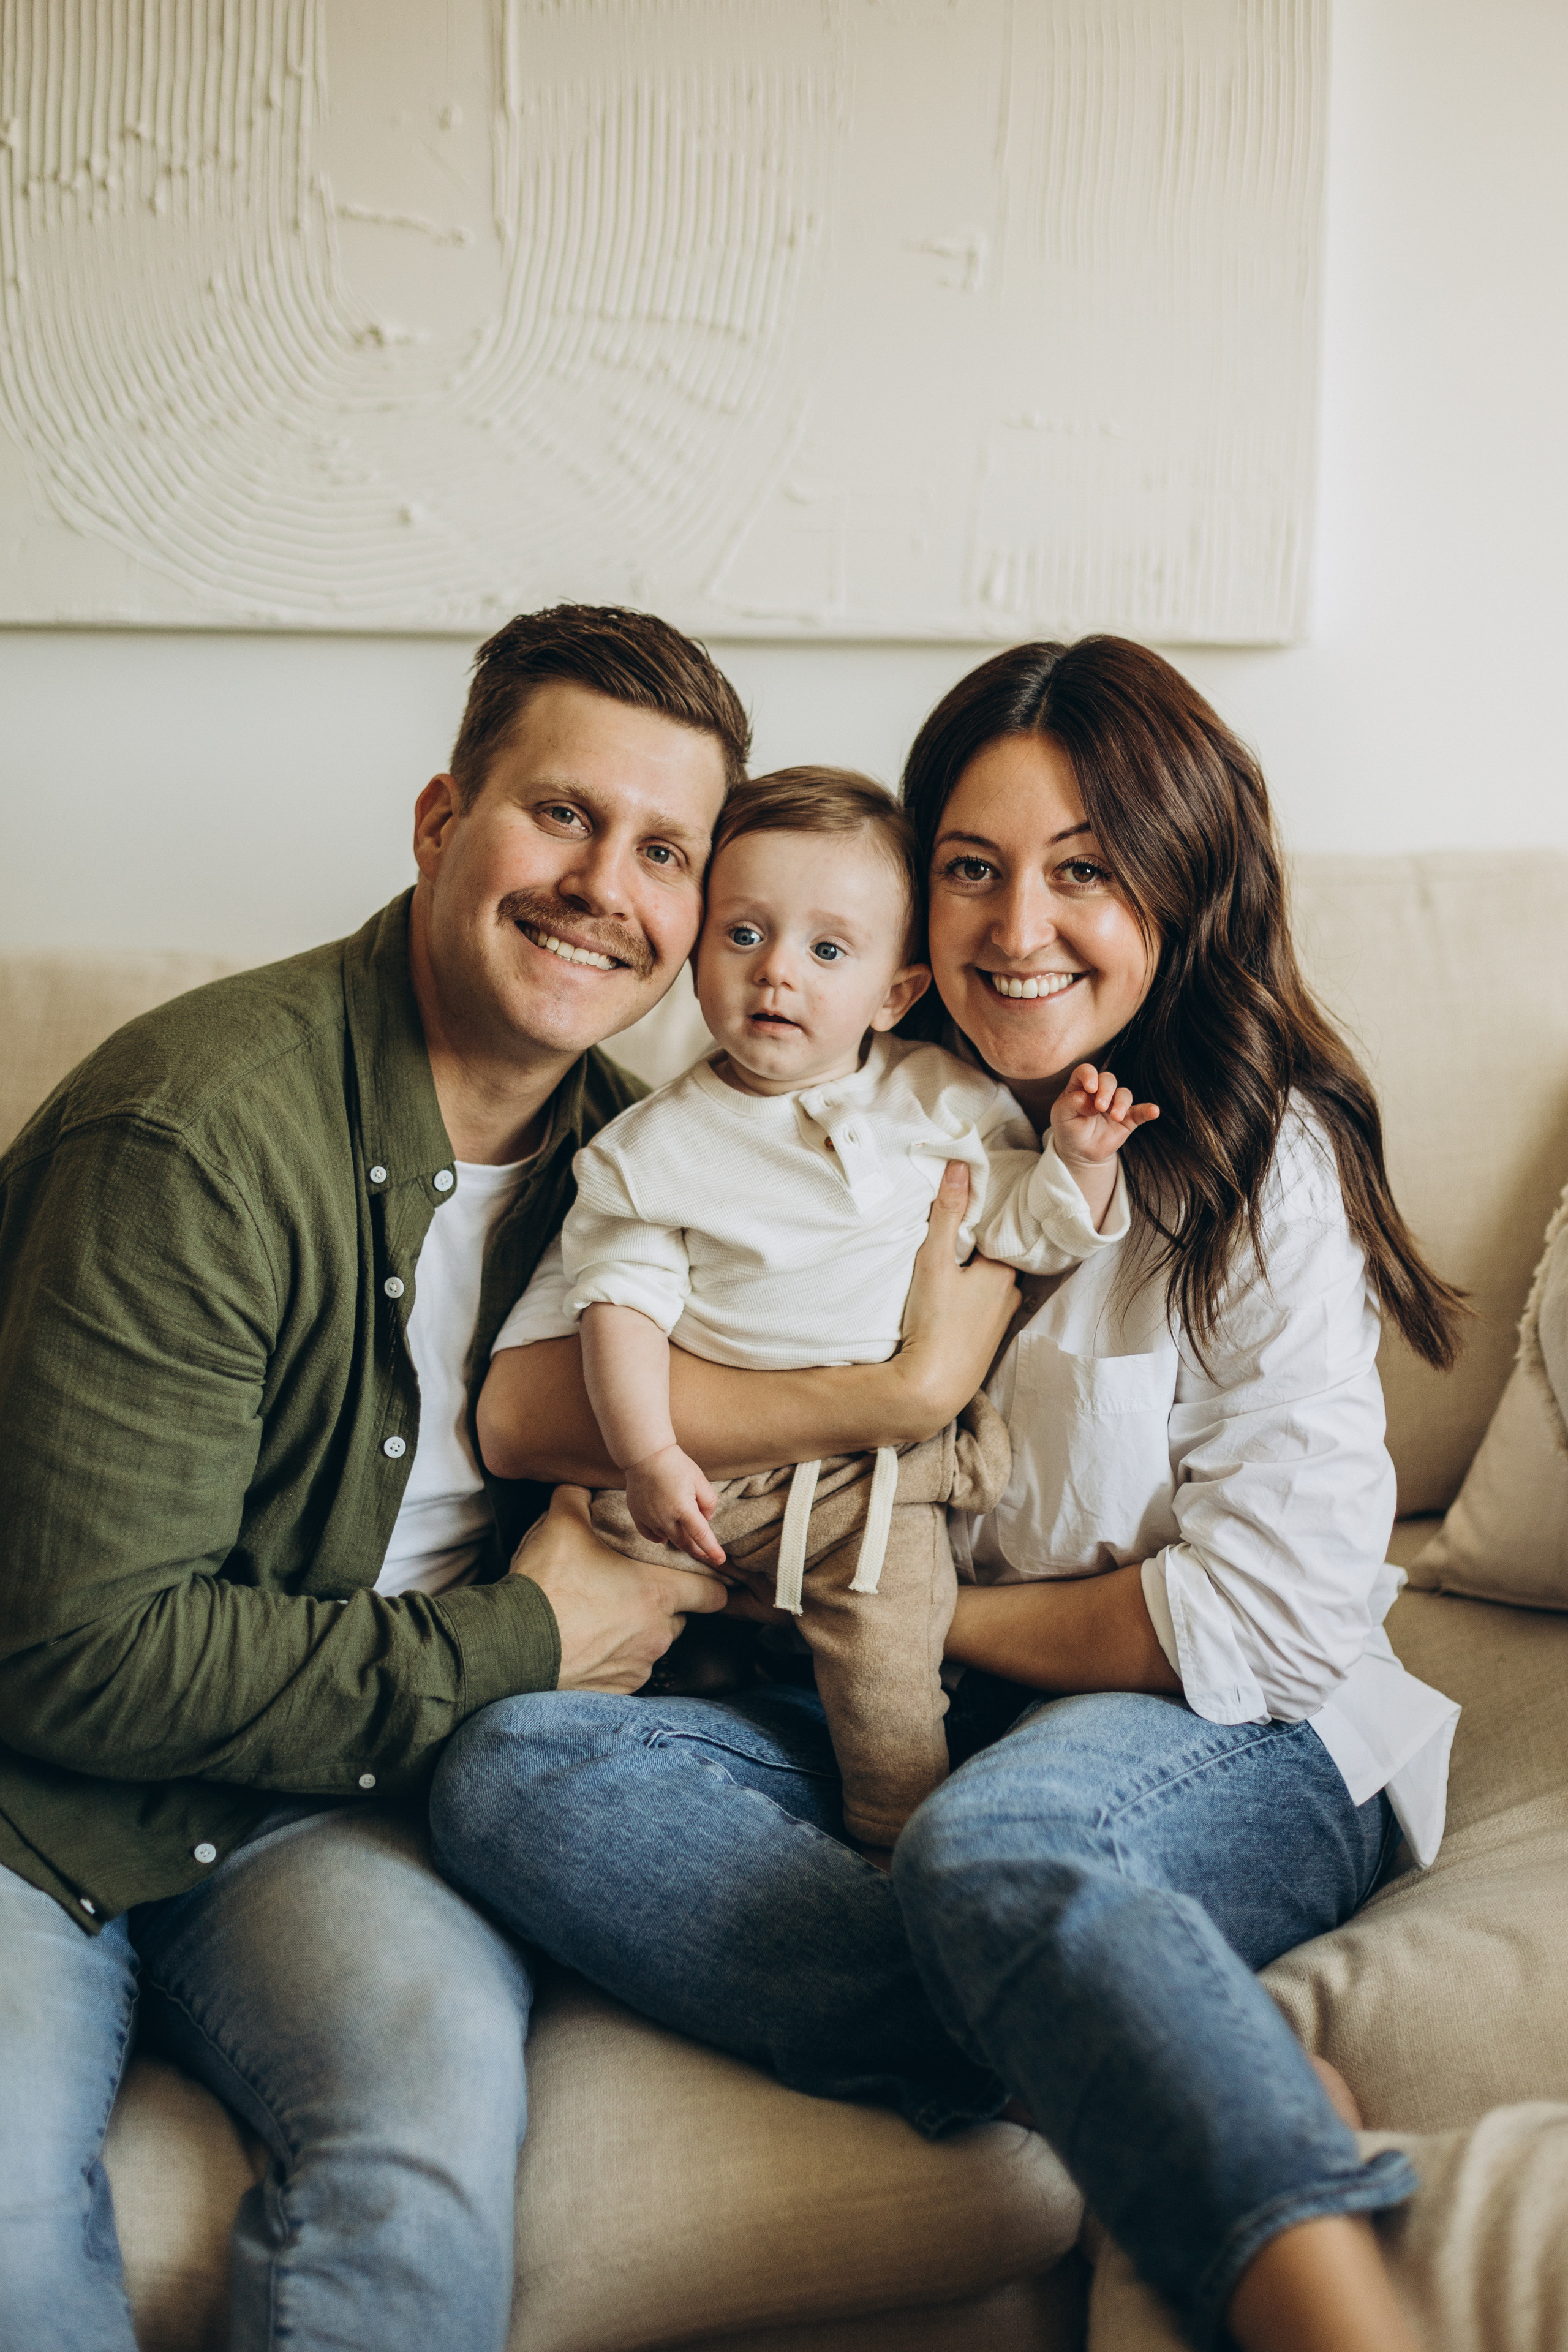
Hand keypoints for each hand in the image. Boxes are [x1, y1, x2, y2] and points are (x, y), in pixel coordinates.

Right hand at [509, 1485, 726, 1691]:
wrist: (514, 1647)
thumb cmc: (548, 1586)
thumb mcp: (561, 1527)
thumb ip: (576, 1500)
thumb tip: (576, 1489)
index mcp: (657, 1593)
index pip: (712, 1594)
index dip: (711, 1585)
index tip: (703, 1582)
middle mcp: (658, 1633)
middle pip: (678, 1617)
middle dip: (660, 1605)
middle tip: (628, 1592)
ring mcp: (639, 1666)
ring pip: (651, 1645)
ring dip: (636, 1633)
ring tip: (600, 1619)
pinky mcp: (618, 1690)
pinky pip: (627, 1670)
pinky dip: (614, 1659)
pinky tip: (587, 1645)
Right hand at [624, 1443, 726, 1568]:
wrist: (646, 1455)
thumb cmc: (676, 1465)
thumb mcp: (700, 1480)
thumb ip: (709, 1502)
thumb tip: (706, 1520)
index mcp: (683, 1508)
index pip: (701, 1535)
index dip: (712, 1549)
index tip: (720, 1559)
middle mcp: (664, 1518)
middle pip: (684, 1543)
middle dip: (698, 1550)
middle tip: (707, 1553)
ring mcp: (649, 1518)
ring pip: (667, 1538)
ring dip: (679, 1540)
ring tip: (688, 1536)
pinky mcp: (637, 1515)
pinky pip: (650, 1535)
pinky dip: (659, 1538)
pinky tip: (665, 1537)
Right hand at [893, 1163, 1019, 1434]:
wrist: (932, 1387)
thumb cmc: (935, 1324)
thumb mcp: (934, 1261)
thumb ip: (947, 1213)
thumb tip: (960, 1166)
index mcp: (1004, 1272)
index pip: (998, 1232)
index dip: (980, 1219)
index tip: (963, 1207)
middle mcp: (1011, 1295)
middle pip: (994, 1258)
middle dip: (975, 1248)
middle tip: (950, 1234)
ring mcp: (1000, 1322)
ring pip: (989, 1285)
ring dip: (973, 1276)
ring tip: (948, 1267)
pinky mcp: (987, 1342)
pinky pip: (982, 1308)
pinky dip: (970, 1300)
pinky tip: (950, 1302)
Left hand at [1050, 1064, 1158, 1168]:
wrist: (1080, 1152)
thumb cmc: (1068, 1128)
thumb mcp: (1061, 1116)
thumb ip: (1071, 1104)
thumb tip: (1089, 1099)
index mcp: (1081, 1086)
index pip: (1086, 1070)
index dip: (1089, 1075)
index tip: (1090, 1088)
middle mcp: (1100, 1091)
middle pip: (1108, 1079)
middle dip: (1106, 1090)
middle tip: (1100, 1107)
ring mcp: (1115, 1104)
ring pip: (1124, 1094)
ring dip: (1121, 1103)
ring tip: (1115, 1117)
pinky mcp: (1128, 1119)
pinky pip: (1141, 1112)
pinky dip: (1148, 1110)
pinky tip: (1154, 1111)